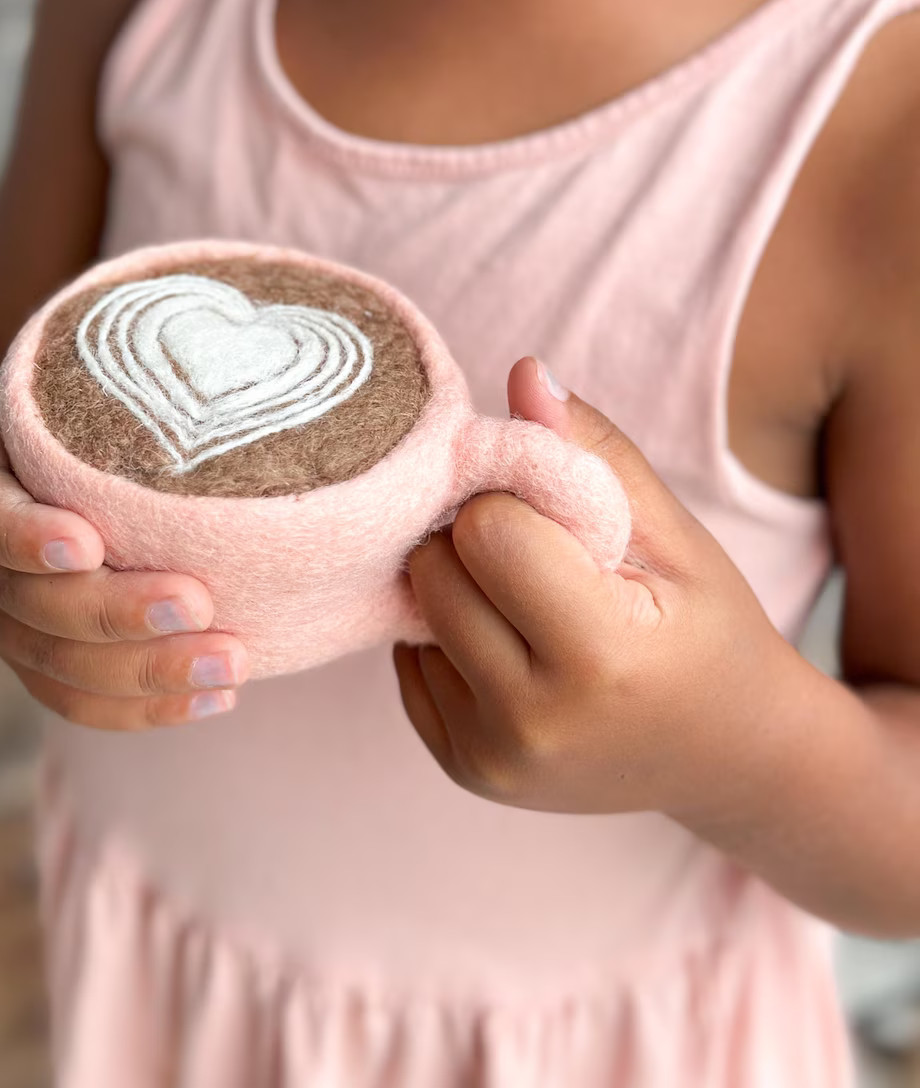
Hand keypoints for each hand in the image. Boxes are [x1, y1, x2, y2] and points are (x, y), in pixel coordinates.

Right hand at [0, 377, 249, 728]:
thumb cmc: (56, 417)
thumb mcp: (61, 377)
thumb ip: (126, 366)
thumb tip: (262, 321)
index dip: (24, 534)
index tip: (86, 539)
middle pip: (30, 606)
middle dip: (116, 613)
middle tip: (200, 604)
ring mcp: (0, 617)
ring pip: (56, 667)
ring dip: (145, 674)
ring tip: (232, 664)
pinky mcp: (34, 659)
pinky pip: (74, 701)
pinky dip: (142, 708)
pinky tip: (213, 698)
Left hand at [393, 356, 795, 818]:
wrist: (731, 758)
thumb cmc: (709, 631)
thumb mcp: (677, 537)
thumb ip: (595, 452)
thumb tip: (523, 373)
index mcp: (599, 658)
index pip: (487, 530)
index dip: (515, 502)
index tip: (556, 515)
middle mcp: (532, 722)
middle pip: (437, 569)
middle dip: (477, 540)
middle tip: (540, 553)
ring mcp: (489, 757)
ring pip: (415, 610)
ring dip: (459, 586)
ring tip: (530, 600)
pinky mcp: (462, 769)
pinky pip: (410, 662)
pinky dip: (451, 638)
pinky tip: (514, 645)